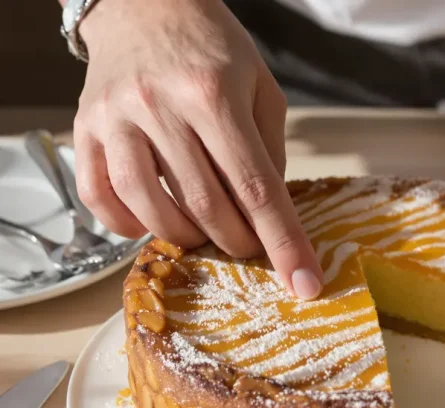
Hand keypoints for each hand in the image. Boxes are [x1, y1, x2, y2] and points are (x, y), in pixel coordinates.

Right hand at [73, 0, 321, 298]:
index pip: (256, 188)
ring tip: (206, 233)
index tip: (303, 285)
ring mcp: (116, 119)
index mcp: (213, 95)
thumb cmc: (213, 49)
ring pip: (151, 208)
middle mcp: (160, 108)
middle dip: (238, 242)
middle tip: (249, 246)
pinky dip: (128, 224)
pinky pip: (99, 197)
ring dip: (186, 237)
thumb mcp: (262, 87)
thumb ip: (270, 151)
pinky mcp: (84, 128)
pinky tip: (153, 221)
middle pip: (206, 205)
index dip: (283, 242)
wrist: (145, 5)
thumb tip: (271, 213)